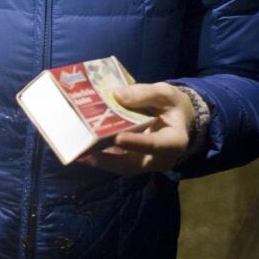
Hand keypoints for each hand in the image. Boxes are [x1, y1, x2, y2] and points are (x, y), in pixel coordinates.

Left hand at [76, 82, 192, 175]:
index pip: (157, 145)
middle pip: (134, 163)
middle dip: (110, 158)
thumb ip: (144, 94)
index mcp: (175, 141)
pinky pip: (119, 161)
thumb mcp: (164, 93)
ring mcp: (147, 163)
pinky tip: (84, 149)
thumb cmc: (172, 105)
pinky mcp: (136, 161)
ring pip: (123, 166)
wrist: (178, 118)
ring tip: (80, 152)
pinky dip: (103, 156)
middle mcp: (161, 158)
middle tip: (88, 150)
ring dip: (102, 160)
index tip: (118, 138)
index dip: (138, 143)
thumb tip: (117, 94)